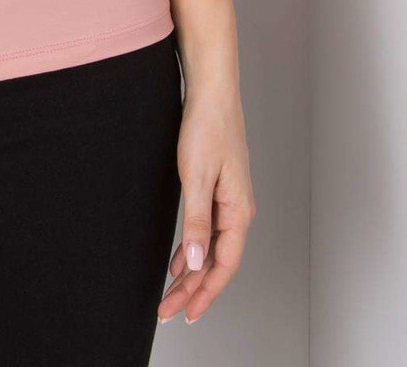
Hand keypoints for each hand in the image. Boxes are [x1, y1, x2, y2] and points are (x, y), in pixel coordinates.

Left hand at [158, 78, 255, 324]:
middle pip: (216, 262)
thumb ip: (197, 221)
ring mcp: (228, 201)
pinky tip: (179, 261)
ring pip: (211, 248)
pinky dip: (192, 249)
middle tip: (168, 311)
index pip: (224, 265)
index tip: (186, 313)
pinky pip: (207, 231)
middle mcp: (238, 211)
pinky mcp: (217, 190)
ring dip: (192, 273)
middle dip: (193, 290)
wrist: (212, 92)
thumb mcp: (196, 177)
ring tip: (171, 294)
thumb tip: (197, 262)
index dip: (205, 293)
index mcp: (238, 211)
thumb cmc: (207, 128)